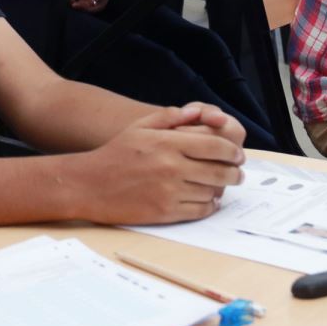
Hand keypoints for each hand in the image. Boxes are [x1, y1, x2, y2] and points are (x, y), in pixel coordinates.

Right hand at [64, 107, 245, 225]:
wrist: (88, 184)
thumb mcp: (139, 127)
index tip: (238, 155)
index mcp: (168, 142)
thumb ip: (169, 117)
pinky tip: (207, 200)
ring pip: (212, 192)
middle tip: (237, 174)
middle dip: (234, 173)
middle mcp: (172, 166)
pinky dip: (208, 206)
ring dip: (220, 189)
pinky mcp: (165, 212)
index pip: (215, 146)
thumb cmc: (115, 153)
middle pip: (220, 171)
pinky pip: (199, 210)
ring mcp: (169, 191)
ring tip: (220, 186)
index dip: (232, 152)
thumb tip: (197, 113)